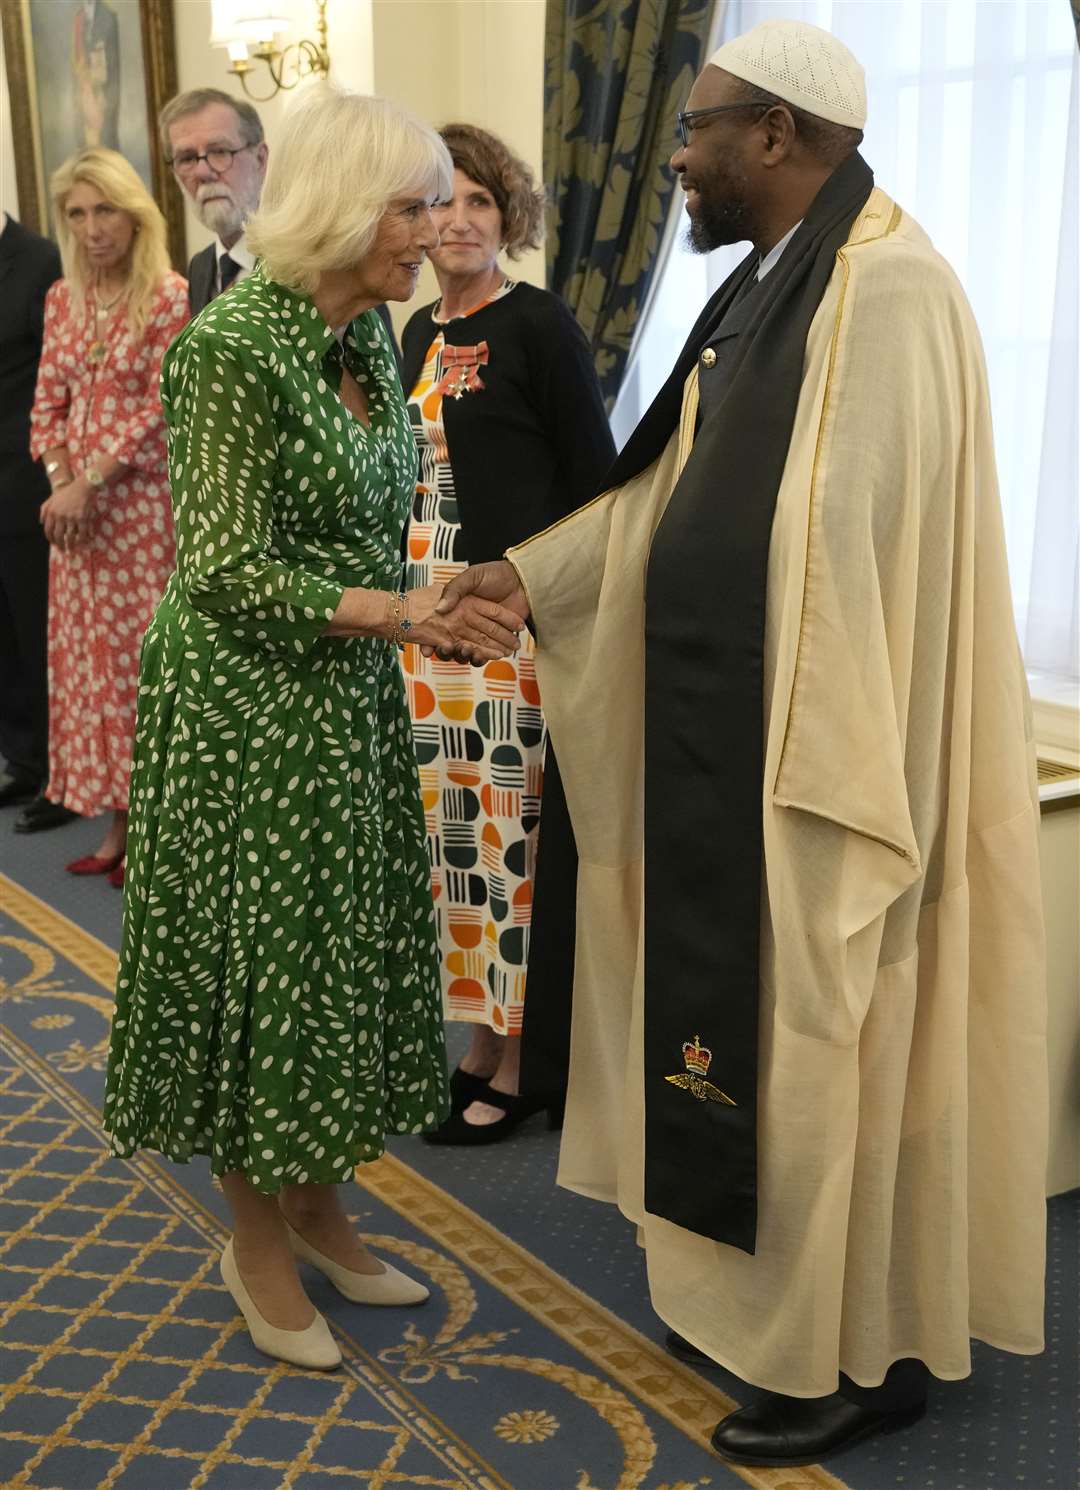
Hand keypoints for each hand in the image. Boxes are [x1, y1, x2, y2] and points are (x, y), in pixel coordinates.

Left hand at [40, 477, 93, 549]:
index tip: (54, 543)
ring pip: (70, 537)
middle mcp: (60, 516)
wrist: (81, 487)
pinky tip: (83, 542)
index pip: (48, 530)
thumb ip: (44, 510)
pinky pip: (82, 533)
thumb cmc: (66, 493)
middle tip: (63, 549)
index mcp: (51, 512)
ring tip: (72, 549)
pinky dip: (83, 539)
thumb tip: (41, 522)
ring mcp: (71, 518)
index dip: (51, 539)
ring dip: (71, 545)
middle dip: (60, 545)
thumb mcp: (51, 499)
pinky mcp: (82, 518)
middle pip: (58, 535)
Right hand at [406, 582, 521, 664]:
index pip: (443, 627)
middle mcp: (469, 622)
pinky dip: (487, 656)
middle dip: (453, 650)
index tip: (431, 646)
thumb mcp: (471, 576)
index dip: (433, 638)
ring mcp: (484, 631)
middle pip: (456, 642)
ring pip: (472, 649)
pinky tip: (485, 655)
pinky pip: (489, 652)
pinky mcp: (499, 639)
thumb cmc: (495, 574)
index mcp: (460, 608)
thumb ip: (455, 590)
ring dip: (470, 655)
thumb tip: (440, 608)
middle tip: (451, 650)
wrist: (522, 580)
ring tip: (470, 653)